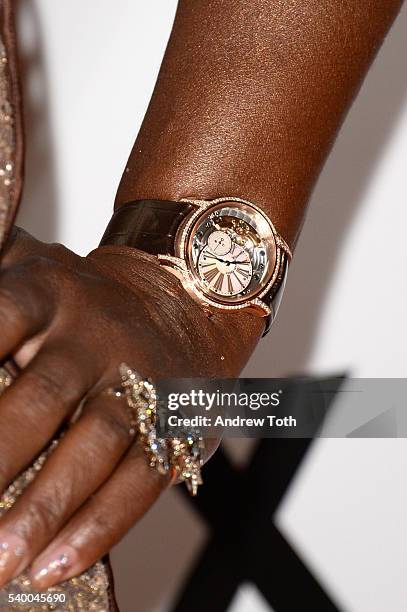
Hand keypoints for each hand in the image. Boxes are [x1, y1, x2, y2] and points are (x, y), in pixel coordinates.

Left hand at [0, 228, 261, 588]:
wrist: (179, 298)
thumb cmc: (84, 299)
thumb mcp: (31, 268)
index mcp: (49, 290)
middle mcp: (96, 333)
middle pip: (44, 395)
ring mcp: (142, 378)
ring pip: (98, 443)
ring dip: (48, 508)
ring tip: (1, 564)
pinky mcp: (177, 418)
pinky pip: (143, 475)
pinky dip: (102, 524)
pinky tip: (55, 564)